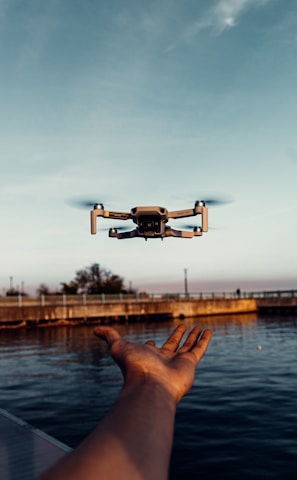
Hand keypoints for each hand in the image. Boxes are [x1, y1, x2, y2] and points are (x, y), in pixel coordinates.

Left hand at [94, 324, 211, 402]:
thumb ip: (109, 336)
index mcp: (147, 358)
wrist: (150, 385)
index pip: (151, 350)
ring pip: (187, 346)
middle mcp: (163, 361)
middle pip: (172, 346)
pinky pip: (199, 350)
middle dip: (177, 336)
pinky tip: (208, 331)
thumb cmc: (134, 367)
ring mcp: (177, 363)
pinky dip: (204, 340)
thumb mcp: (118, 347)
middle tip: (182, 327)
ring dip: (192, 336)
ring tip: (198, 327)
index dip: (151, 345)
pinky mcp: (190, 364)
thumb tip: (95, 330)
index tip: (151, 342)